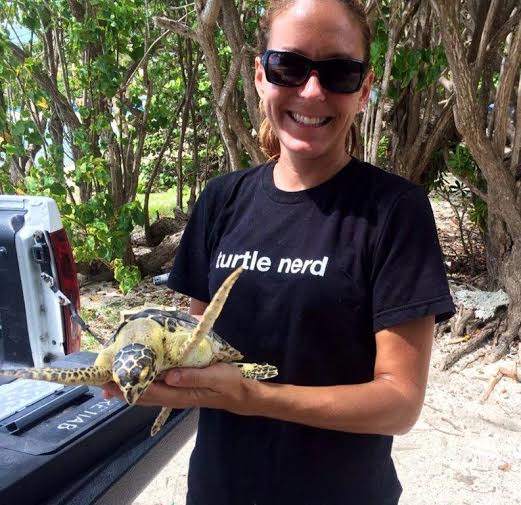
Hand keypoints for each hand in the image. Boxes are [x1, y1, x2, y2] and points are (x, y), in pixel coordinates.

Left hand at [102, 363, 255, 414]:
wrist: (239, 393)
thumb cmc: (229, 383)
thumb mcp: (216, 377)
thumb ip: (193, 376)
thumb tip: (168, 376)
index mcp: (179, 394)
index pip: (147, 392)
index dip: (127, 386)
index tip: (109, 378)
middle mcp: (173, 396)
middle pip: (141, 395)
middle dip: (120, 387)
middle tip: (100, 377)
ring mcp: (175, 394)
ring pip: (145, 394)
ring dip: (127, 386)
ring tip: (109, 378)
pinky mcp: (178, 388)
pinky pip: (154, 389)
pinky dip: (140, 383)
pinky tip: (134, 376)